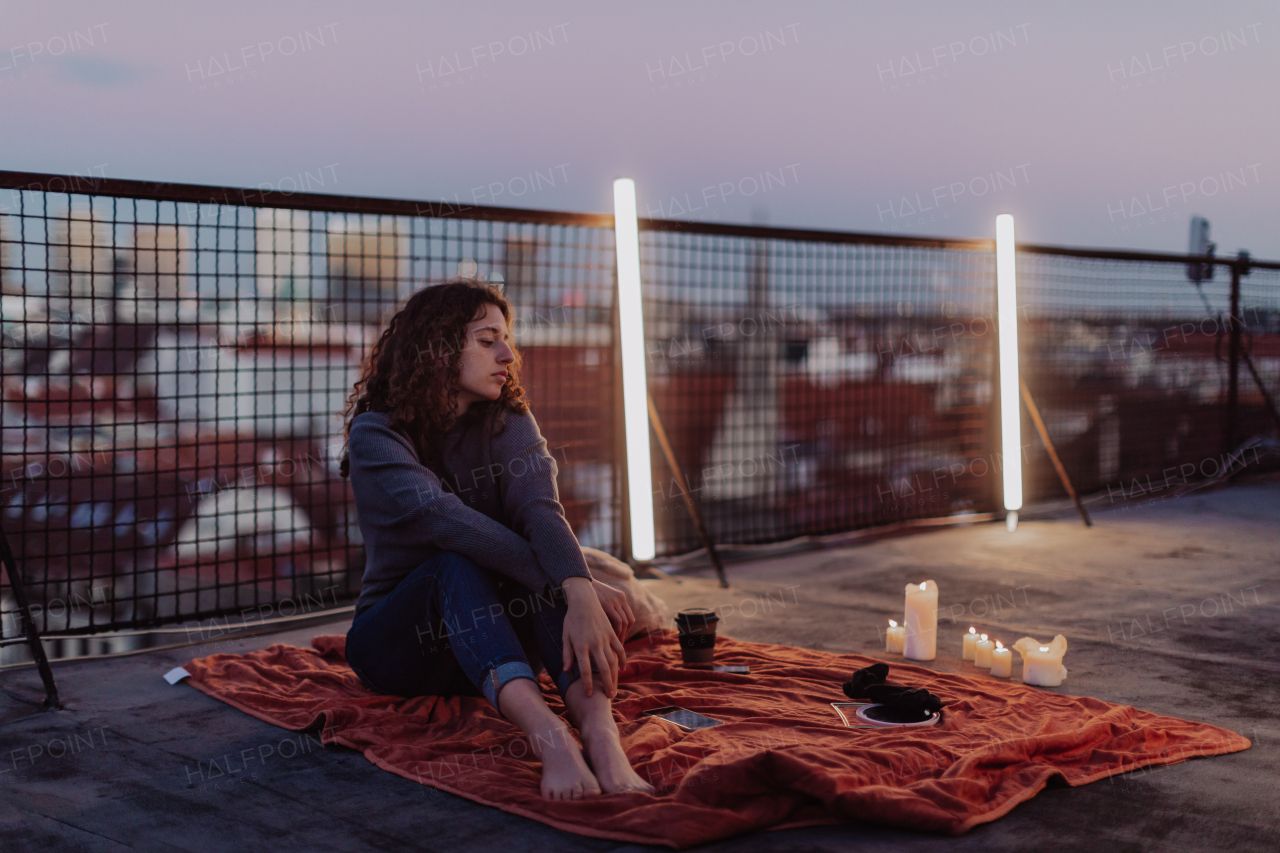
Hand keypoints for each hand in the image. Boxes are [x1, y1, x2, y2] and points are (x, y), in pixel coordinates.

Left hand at [560, 577, 626, 697]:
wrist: (584, 600)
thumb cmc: (571, 619)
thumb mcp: (565, 636)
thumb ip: (567, 654)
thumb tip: (566, 671)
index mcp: (581, 646)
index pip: (585, 670)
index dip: (587, 683)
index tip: (589, 695)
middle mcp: (594, 644)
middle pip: (603, 669)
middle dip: (606, 684)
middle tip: (609, 698)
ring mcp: (605, 638)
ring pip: (613, 661)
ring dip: (615, 676)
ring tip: (615, 688)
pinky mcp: (611, 633)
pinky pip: (619, 648)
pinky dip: (622, 659)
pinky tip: (622, 668)